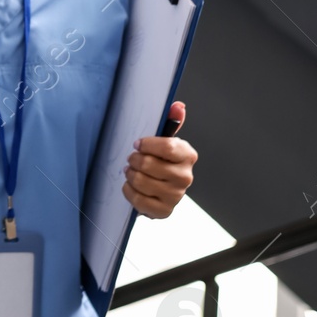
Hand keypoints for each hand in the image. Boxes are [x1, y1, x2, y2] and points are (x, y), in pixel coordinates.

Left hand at [123, 101, 196, 218]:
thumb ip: (170, 121)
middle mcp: (185, 177)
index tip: (138, 144)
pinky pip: (138, 200)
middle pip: (149, 165)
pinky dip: (129, 191)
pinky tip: (131, 185)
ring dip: (130, 175)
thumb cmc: (161, 160)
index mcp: (188, 155)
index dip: (147, 145)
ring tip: (130, 171)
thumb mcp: (165, 140)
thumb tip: (177, 106)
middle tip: (131, 159)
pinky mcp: (164, 210)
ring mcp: (176, 195)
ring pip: (141, 182)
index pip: (168, 147)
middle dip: (134, 160)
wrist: (160, 188)